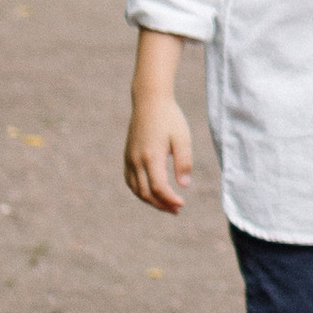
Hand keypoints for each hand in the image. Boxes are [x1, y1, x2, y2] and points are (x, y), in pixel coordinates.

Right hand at [125, 97, 191, 214]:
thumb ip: (184, 162)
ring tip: (167, 205)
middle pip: (145, 193)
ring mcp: (130, 159)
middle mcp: (137, 160)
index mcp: (151, 156)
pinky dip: (140, 191)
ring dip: (150, 200)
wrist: (149, 101)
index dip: (169, 200)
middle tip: (177, 210)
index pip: (158, 187)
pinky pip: (130, 181)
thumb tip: (184, 185)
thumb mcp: (182, 138)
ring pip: (136, 189)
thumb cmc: (170, 118)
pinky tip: (153, 193)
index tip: (182, 204)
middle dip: (161, 205)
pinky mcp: (128, 156)